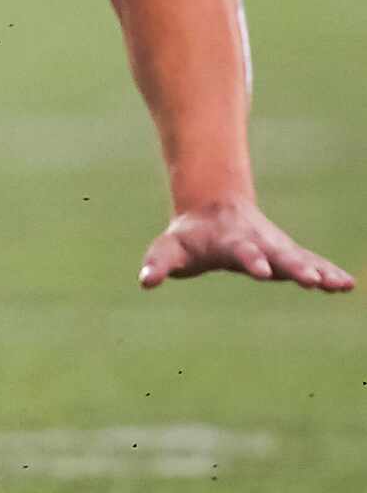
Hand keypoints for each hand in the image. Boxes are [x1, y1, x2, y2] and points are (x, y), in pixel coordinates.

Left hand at [138, 199, 352, 292]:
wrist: (213, 208)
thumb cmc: (188, 236)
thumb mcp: (169, 248)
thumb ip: (158, 263)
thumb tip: (145, 281)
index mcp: (229, 241)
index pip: (241, 252)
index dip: (251, 261)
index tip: (263, 271)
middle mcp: (258, 242)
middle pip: (278, 254)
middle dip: (294, 267)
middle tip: (311, 280)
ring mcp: (276, 247)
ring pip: (301, 258)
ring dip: (320, 271)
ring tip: (340, 285)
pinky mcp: (288, 254)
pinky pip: (312, 263)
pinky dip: (328, 272)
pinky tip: (348, 284)